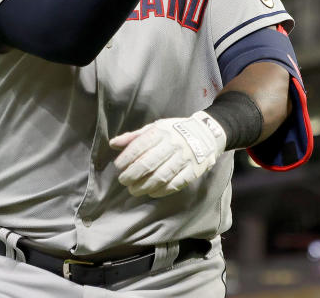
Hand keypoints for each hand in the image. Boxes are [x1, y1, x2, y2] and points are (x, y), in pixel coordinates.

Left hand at [110, 111, 226, 196]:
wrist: (206, 133)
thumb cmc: (175, 131)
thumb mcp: (155, 127)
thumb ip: (135, 137)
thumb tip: (113, 143)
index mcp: (162, 132)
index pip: (140, 146)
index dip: (127, 158)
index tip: (119, 166)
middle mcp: (173, 144)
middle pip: (148, 163)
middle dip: (132, 175)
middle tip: (124, 181)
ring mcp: (184, 158)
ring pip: (161, 176)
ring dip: (145, 186)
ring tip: (134, 190)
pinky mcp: (193, 170)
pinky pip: (176, 184)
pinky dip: (162, 190)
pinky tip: (152, 192)